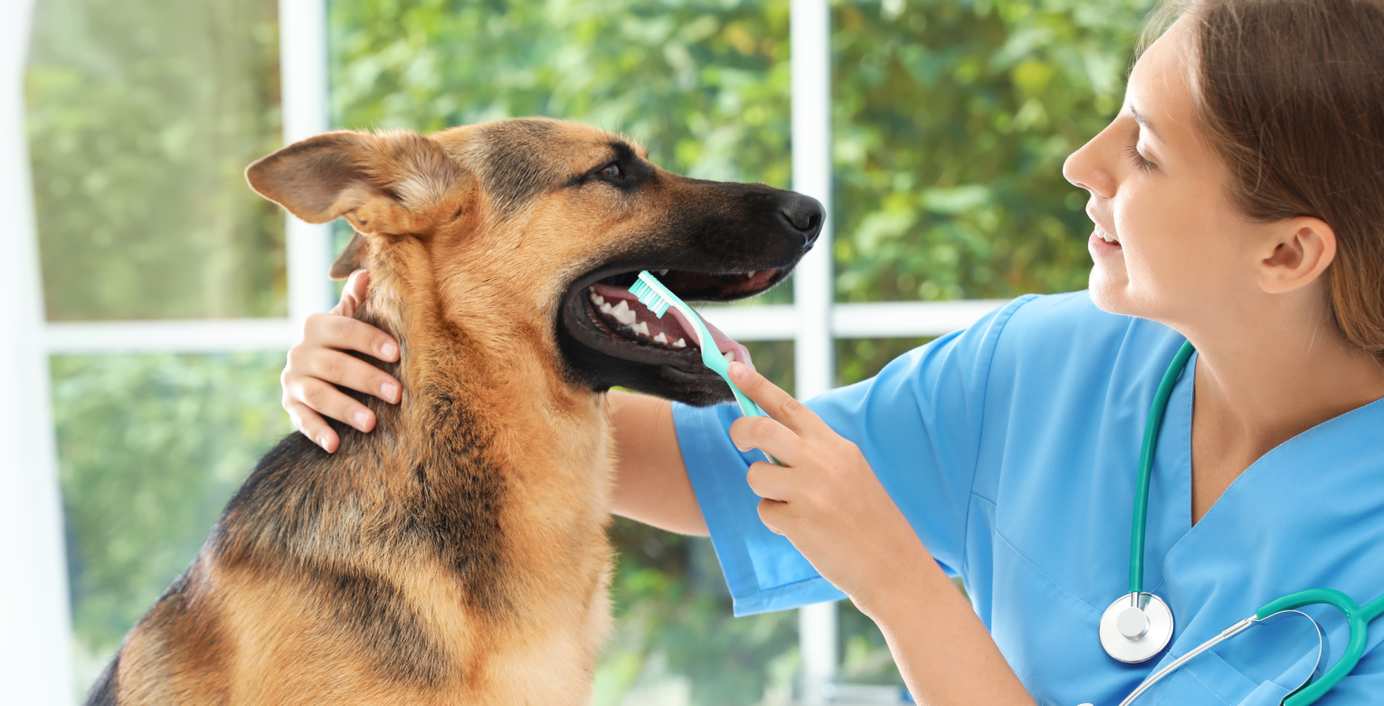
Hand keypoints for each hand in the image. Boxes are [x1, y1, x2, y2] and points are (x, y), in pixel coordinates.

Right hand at [281, 269, 400, 452]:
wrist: (313, 368)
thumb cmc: (344, 342)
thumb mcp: (349, 318)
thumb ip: (358, 299)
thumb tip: (368, 270)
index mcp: (317, 326)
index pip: (344, 330)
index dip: (369, 340)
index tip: (396, 353)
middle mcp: (300, 352)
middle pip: (335, 365)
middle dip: (367, 379)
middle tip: (397, 394)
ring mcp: (293, 380)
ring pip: (319, 394)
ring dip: (345, 409)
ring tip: (371, 423)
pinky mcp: (290, 405)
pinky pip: (301, 420)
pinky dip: (317, 431)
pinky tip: (335, 444)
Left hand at [726, 362, 930, 614]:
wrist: (895, 566)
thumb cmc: (869, 520)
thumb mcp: (850, 472)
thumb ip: (815, 453)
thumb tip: (770, 439)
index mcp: (835, 446)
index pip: (789, 406)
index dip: (757, 385)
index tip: (733, 368)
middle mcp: (822, 461)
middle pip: (760, 429)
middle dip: (740, 431)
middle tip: (739, 441)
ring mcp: (810, 490)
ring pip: (756, 475)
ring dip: (765, 491)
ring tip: (793, 506)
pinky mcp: (799, 521)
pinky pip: (765, 511)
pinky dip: (777, 522)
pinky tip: (805, 531)